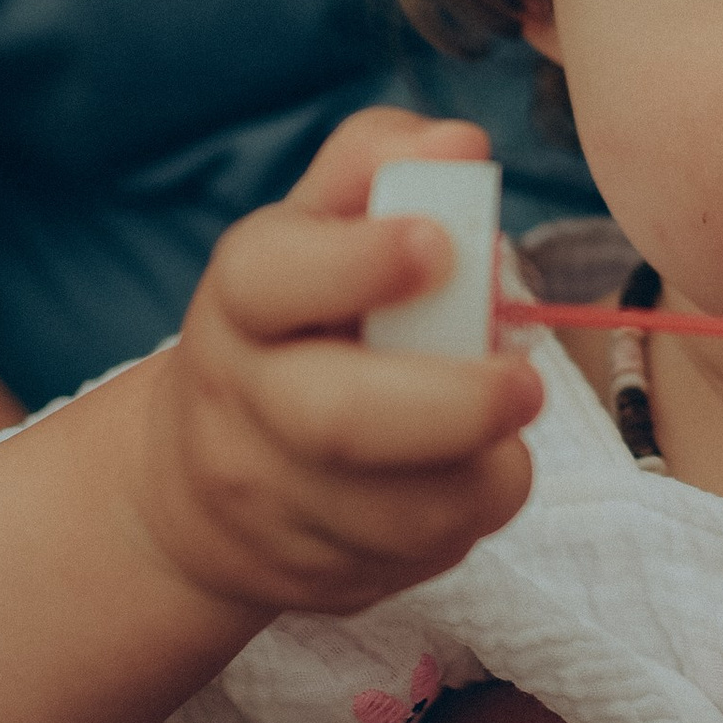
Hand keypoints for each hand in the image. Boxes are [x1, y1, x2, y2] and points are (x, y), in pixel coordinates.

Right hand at [132, 109, 540, 619]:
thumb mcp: (308, 236)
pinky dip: (469, 517)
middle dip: (451, 404)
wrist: (195, 489)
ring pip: (396, 512)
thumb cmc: (292, 329)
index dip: (357, 261)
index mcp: (241, 304)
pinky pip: (416, 559)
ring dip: (480, 471)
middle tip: (527, 383)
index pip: (272, 278)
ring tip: (507, 426)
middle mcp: (242, 407)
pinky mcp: (317, 578)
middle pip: (337, 420)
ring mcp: (273, 504)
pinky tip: (471, 474)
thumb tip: (460, 143)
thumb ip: (376, 170)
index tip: (437, 245)